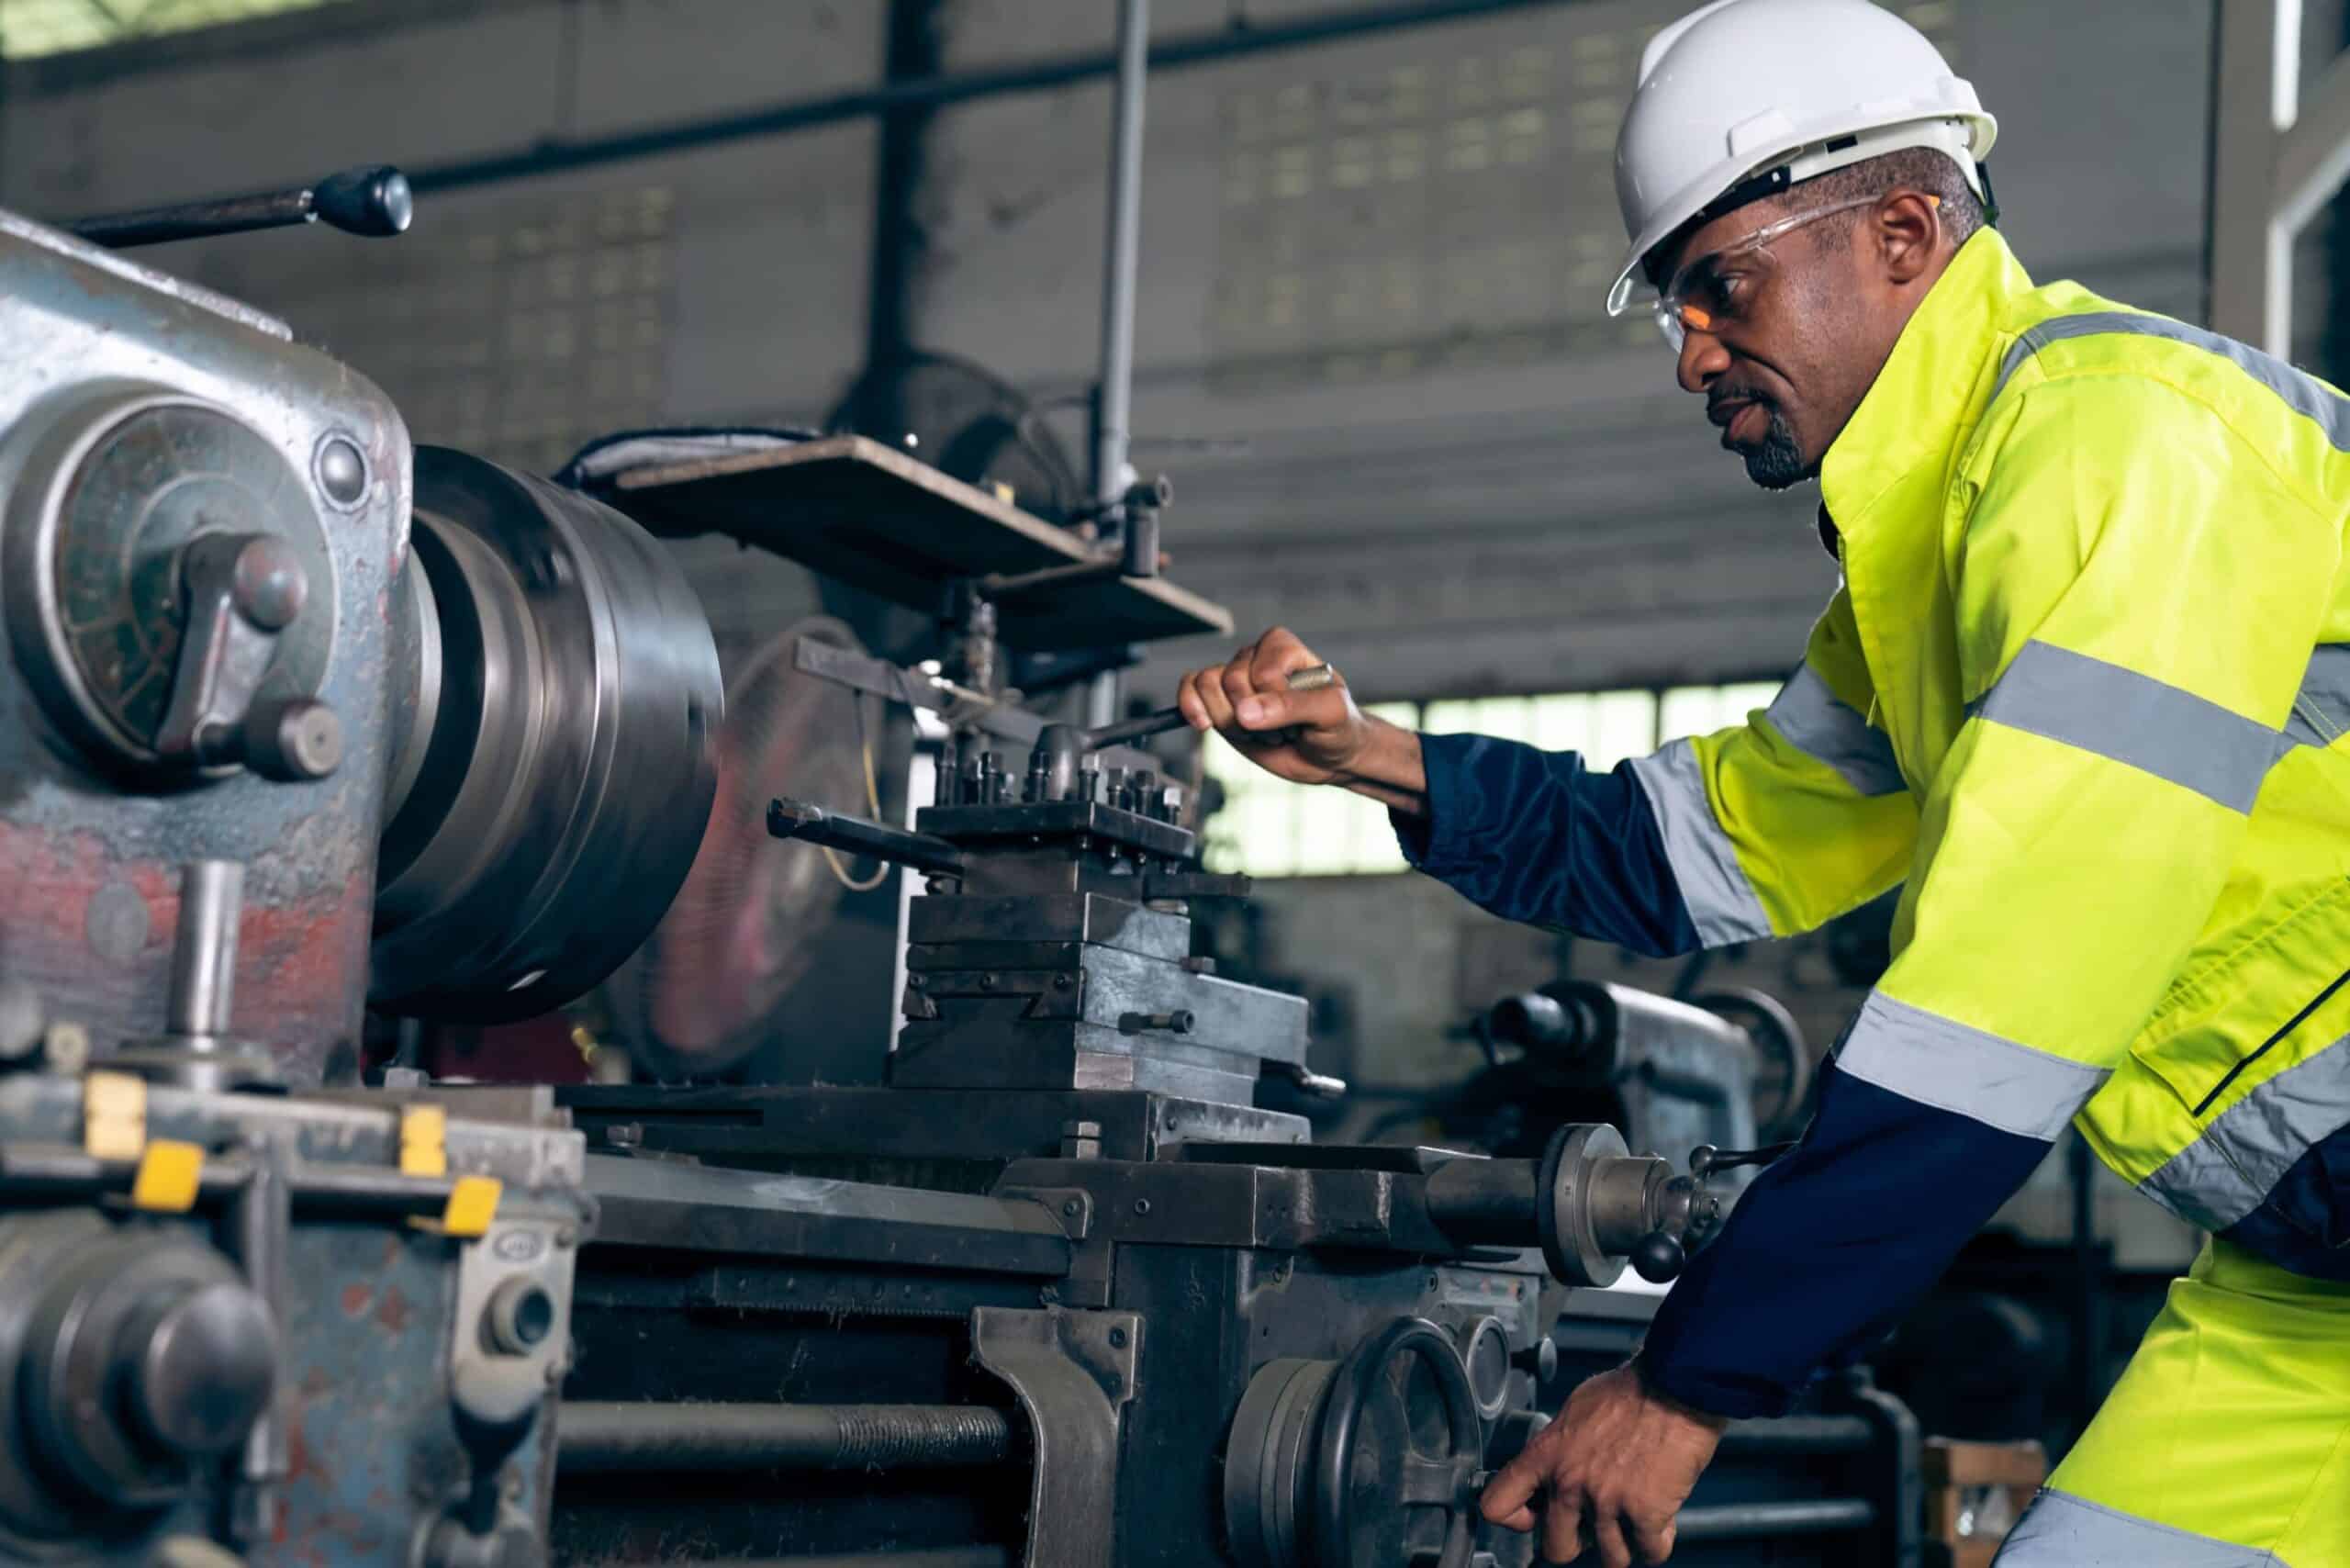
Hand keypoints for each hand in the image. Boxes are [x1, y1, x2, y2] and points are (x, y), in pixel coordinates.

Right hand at [1175, 626, 1368, 785]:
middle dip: (1255, 718)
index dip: (1279, 704)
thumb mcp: (1330, 713)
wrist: (1331, 756)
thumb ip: (1291, 706)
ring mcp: (1236, 681)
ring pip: (1207, 685)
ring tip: (1260, 732)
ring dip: (1232, 722)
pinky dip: (1191, 707)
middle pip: (1231, 679)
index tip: (1303, 717)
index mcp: (1283, 647)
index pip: (1263, 673)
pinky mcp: (1220, 704)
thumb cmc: (1338, 727)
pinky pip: (1189, 691)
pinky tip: (1204, 724)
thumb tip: (1245, 712)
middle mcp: (1255, 658)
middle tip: (1282, 729)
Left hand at [1480, 1363, 1724, 1566]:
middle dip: (1578, 1542)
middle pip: (1557, 1550)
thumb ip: (1559, 1446)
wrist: (1674, 1387)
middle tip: (1593, 1524)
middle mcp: (1569, 1483)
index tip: (1533, 1517)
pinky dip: (1658, 1541)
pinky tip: (1660, 1519)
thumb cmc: (1630, 1392)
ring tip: (1632, 1521)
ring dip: (1624, 1544)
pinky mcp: (1646, 1513)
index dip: (1516, 1519)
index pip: (1497, 1505)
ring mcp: (1607, 1501)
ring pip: (1610, 1559)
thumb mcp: (1575, 1410)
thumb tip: (1555, 1466)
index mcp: (1546, 1455)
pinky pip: (1651, 1552)